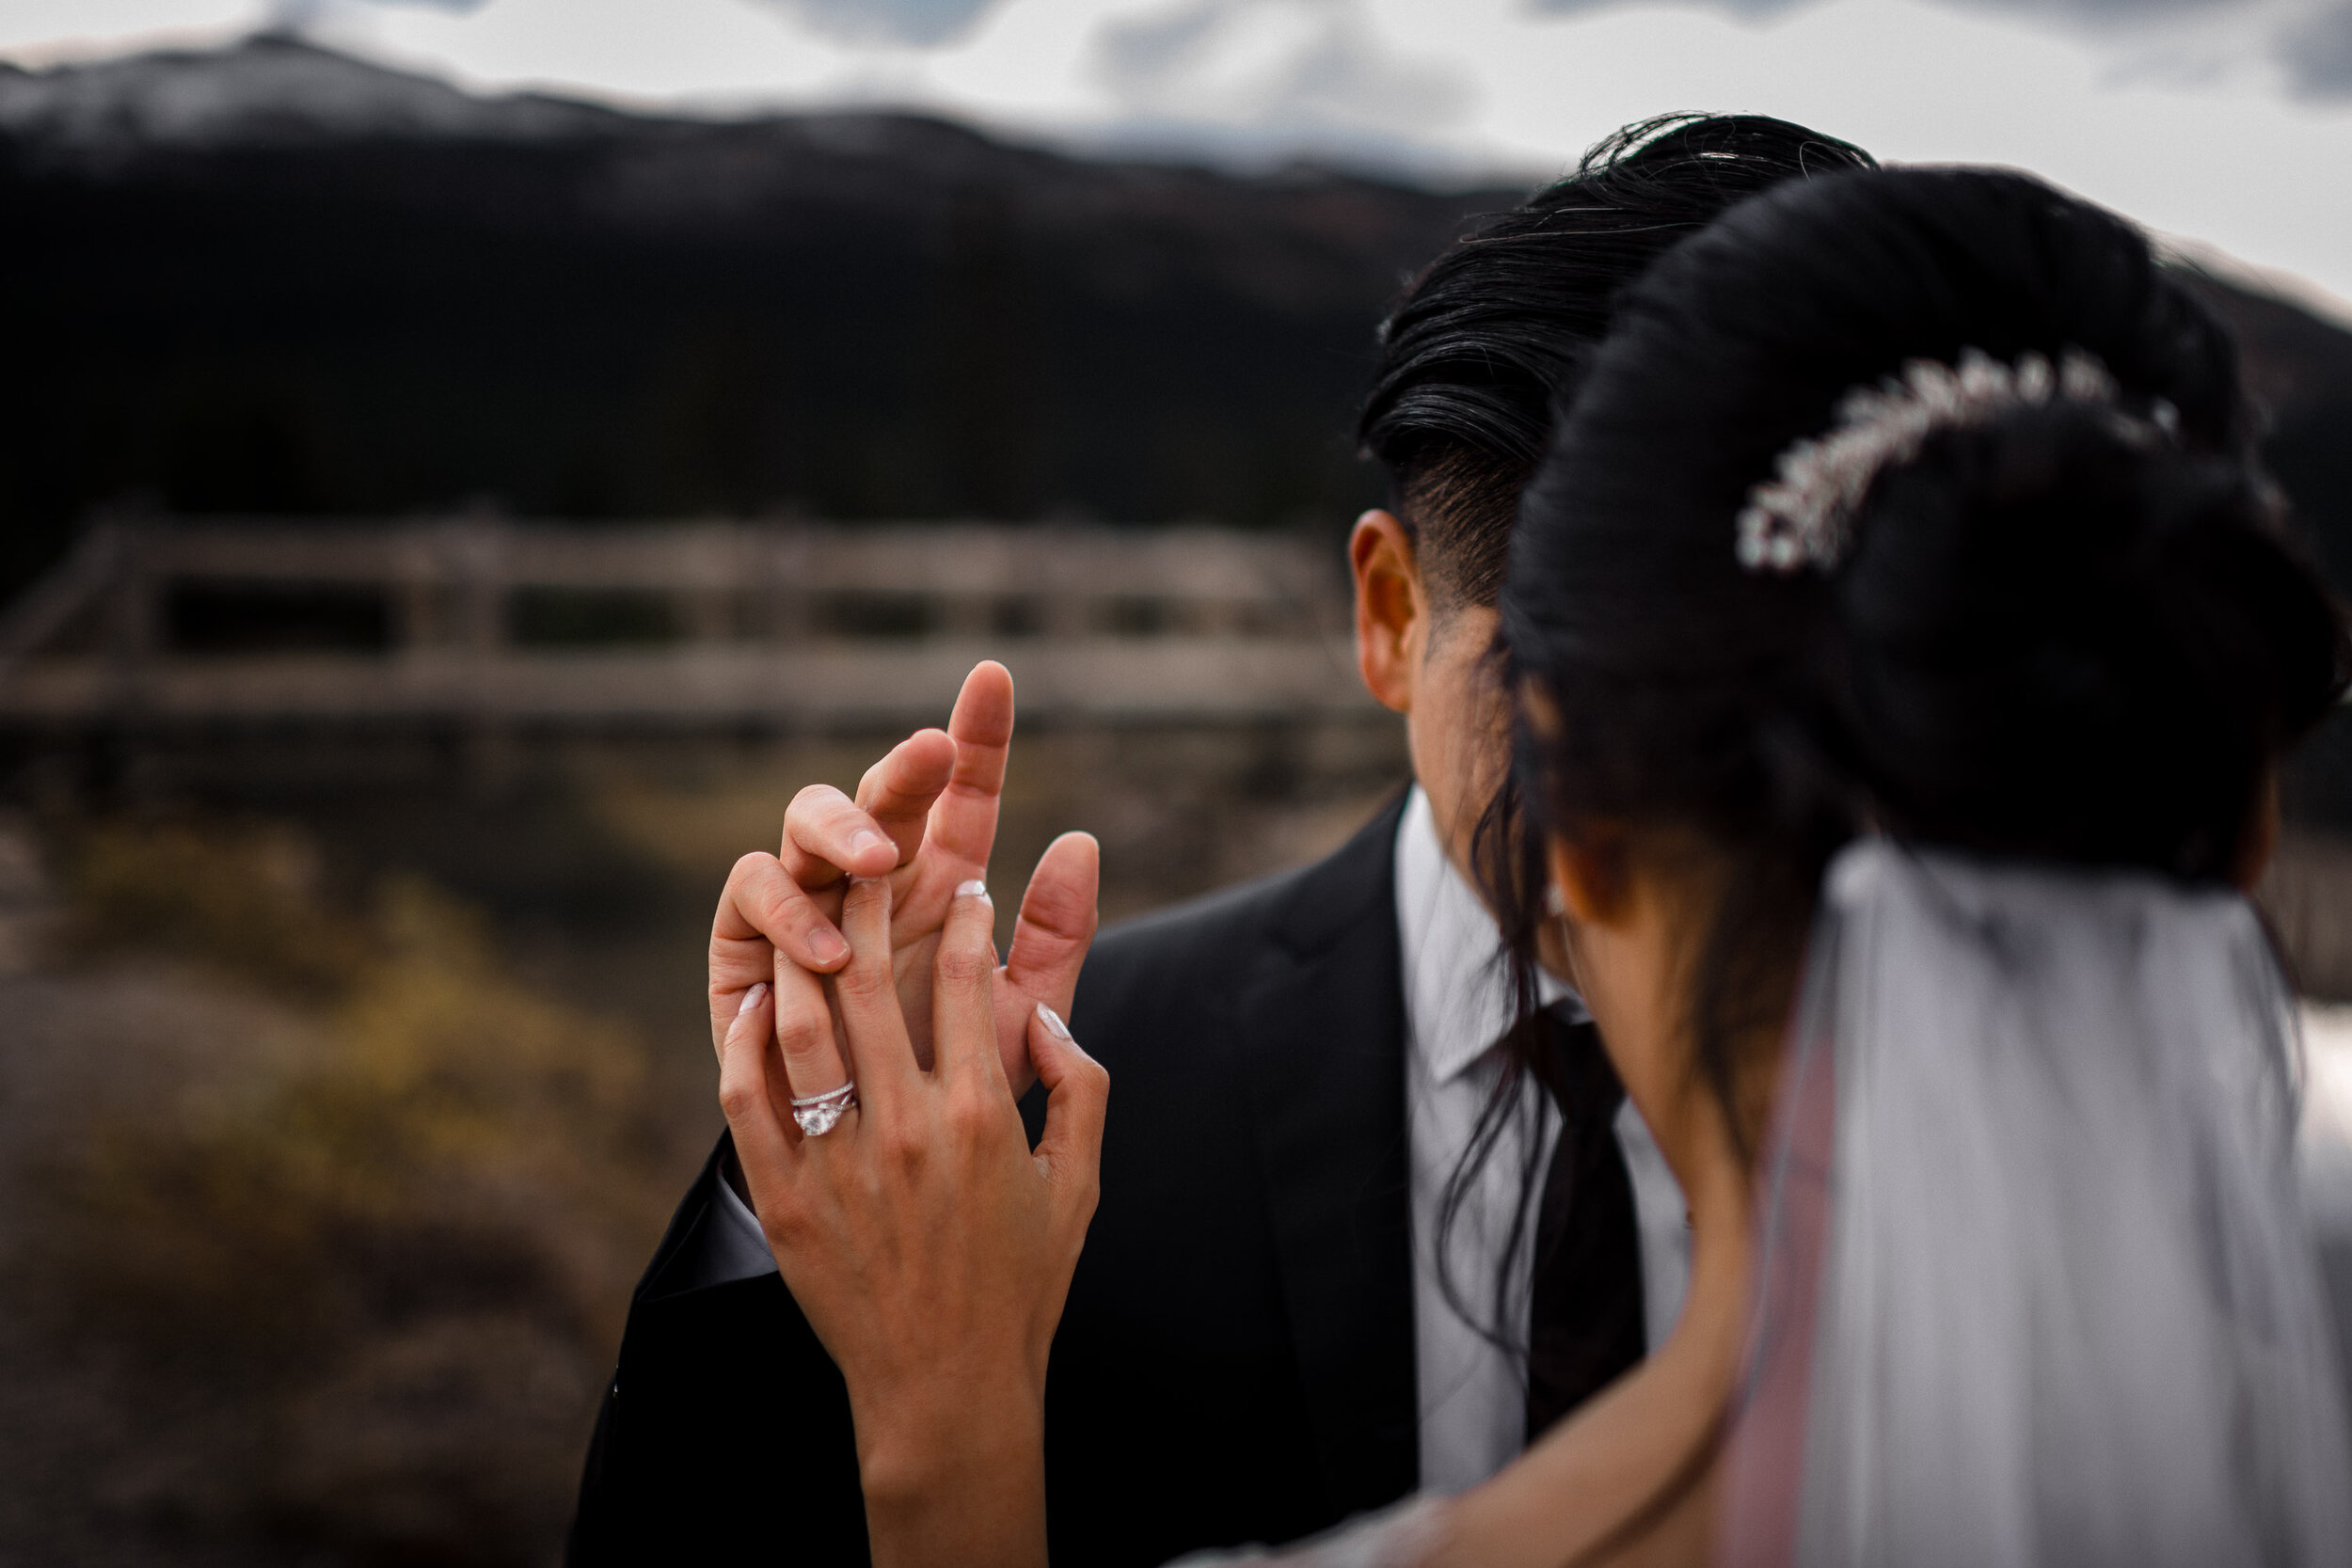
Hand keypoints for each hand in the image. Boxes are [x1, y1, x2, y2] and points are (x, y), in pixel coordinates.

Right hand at [706, 660, 1096, 1093]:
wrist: (882, 1177)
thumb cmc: (949, 1084)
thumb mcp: (1017, 1017)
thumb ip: (1055, 938)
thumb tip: (1081, 840)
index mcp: (939, 884)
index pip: (961, 795)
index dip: (978, 735)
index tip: (995, 677)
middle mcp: (869, 881)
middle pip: (878, 792)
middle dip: (902, 764)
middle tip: (933, 754)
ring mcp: (804, 905)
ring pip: (800, 825)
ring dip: (838, 833)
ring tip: (879, 865)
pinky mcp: (746, 946)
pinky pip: (750, 896)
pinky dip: (782, 909)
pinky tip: (822, 945)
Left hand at [721, 875, 1106, 1567]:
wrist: (946, 1390)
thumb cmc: (1022, 1284)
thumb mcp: (1079, 1181)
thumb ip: (1079, 1085)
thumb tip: (1045, 1014)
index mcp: (984, 1118)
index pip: (966, 981)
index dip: (967, 917)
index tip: (965, 884)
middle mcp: (908, 1130)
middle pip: (873, 980)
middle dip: (874, 905)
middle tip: (875, 859)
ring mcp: (839, 1162)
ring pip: (803, 1023)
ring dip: (805, 954)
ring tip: (814, 913)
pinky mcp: (785, 1196)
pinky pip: (750, 1097)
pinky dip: (749, 1039)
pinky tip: (760, 1001)